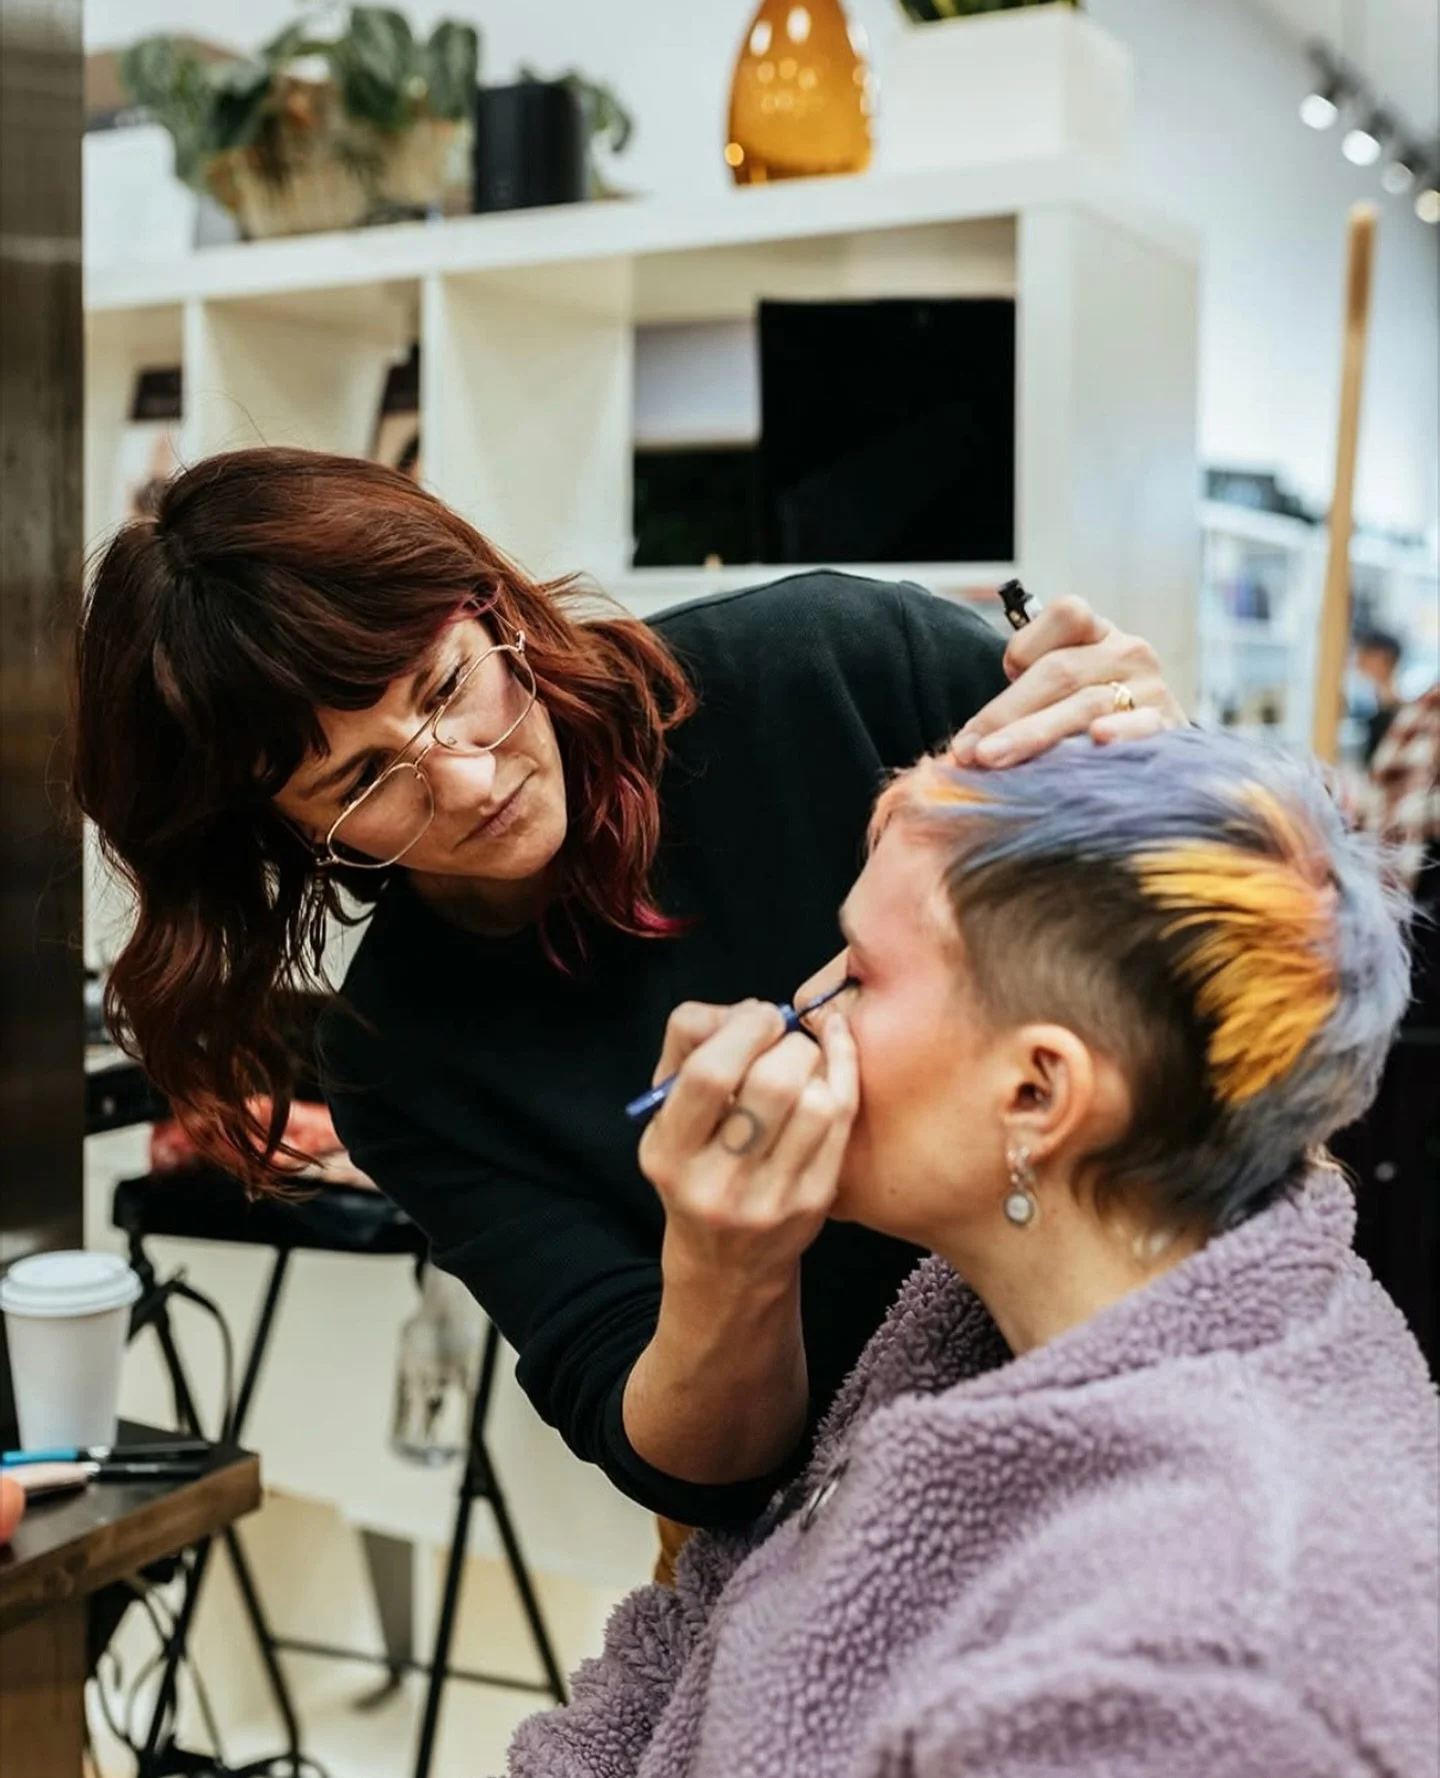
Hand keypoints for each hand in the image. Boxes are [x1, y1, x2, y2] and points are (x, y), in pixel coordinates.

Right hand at [638, 1000, 857, 1286]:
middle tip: (784, 1038)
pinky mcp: (814, 1202)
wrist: (727, 1264)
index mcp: (669, 1153)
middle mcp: (717, 1182)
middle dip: (788, 1043)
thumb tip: (748, 1012)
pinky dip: (843, 1076)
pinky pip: (842, 1122)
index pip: (710, 1074)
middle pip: (773, 1084)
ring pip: (817, 1103)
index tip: (760, 1017)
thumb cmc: (695, 1166)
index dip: (745, 1030)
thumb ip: (690, 1048)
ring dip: (817, 1063)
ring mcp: (771, 1197)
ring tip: (802, 1061)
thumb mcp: (667, 1115)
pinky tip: (835, 1057)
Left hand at [949, 595, 1185, 767]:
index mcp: (1098, 632)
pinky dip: (1120, 732)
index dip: (1029, 642)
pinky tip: (1098, 739)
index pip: (1067, 613)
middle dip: (1006, 712)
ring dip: (1033, 734)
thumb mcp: (1060, 690)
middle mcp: (1127, 652)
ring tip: (993, 758)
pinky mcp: (1168, 726)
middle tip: (967, 750)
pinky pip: (1142, 726)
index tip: (1004, 672)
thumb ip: (1023, 695)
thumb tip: (965, 744)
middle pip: (1060, 671)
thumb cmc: (1086, 716)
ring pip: (1085, 704)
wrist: (1150, 749)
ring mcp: (1150, 689)